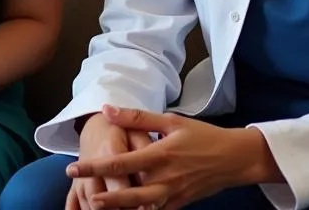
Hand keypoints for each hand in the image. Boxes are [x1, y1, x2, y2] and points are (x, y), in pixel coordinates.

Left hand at [66, 105, 279, 208]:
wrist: (234, 158)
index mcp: (160, 153)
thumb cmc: (201, 135)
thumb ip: (137, 117)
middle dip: (104, 196)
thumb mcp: (170, 119)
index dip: (95, 166)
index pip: (121, 162)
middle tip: (82, 195)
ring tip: (97, 207)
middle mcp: (165, 178)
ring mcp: (174, 195)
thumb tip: (107, 110)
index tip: (74, 168)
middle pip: (129, 194)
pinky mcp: (180, 204)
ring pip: (142, 208)